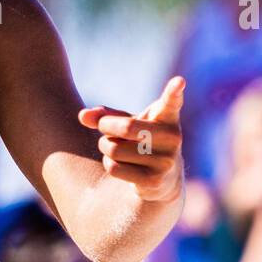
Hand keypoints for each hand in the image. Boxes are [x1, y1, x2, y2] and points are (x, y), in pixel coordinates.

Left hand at [78, 75, 185, 202]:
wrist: (165, 179)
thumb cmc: (143, 140)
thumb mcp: (130, 123)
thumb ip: (106, 115)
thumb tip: (82, 116)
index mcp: (168, 118)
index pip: (171, 103)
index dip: (174, 92)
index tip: (179, 81)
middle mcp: (172, 138)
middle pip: (126, 127)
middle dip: (106, 126)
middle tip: (102, 127)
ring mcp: (166, 161)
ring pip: (115, 149)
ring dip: (105, 147)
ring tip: (114, 147)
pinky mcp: (154, 181)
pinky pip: (114, 168)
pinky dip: (108, 163)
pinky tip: (117, 163)